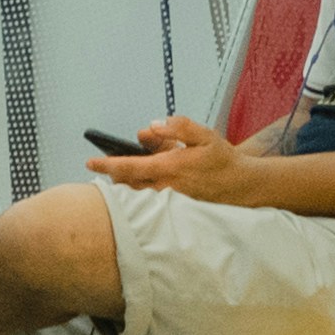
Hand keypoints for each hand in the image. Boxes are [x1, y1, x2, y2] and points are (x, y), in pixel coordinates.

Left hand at [89, 116, 260, 205]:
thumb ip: (177, 127)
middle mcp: (166, 188)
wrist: (244, 186)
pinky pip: (151, 200)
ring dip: (128, 183)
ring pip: (138, 193)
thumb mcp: (203, 135)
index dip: (107, 166)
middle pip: (128, 184)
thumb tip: (152, 125)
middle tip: (106, 166)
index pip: (129, 168)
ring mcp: (169, 201)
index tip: (90, 163)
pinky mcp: (175, 209)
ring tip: (126, 172)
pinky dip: (143, 190)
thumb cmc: (223, 160)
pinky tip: (147, 181)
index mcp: (169, 167)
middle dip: (114, 176)